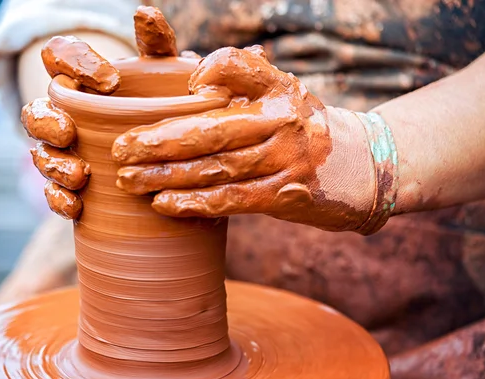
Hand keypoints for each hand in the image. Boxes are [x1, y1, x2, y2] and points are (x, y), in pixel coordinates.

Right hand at [20, 6, 190, 218]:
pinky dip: (60, 199)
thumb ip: (154, 47)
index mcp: (81, 79)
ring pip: (39, 153)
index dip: (76, 63)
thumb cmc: (158, 105)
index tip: (111, 80)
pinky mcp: (68, 182)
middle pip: (35, 111)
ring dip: (53, 164)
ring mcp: (62, 150)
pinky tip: (76, 206)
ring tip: (79, 175)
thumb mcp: (162, 75)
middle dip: (45, 122)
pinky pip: (52, 191)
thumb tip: (145, 13)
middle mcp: (64, 112)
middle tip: (68, 132)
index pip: (60, 56)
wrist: (159, 151)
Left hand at [112, 45, 375, 231]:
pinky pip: (231, 200)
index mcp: (279, 89)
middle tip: (120, 150)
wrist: (364, 167)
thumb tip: (196, 76)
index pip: (237, 69)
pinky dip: (194, 203)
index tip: (175, 86)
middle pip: (211, 131)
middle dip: (159, 142)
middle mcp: (283, 121)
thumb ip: (244, 79)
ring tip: (128, 180)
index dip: (208, 73)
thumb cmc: (306, 127)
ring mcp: (287, 161)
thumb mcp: (284, 93)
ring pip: (215, 169)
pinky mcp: (286, 197)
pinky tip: (163, 203)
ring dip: (166, 176)